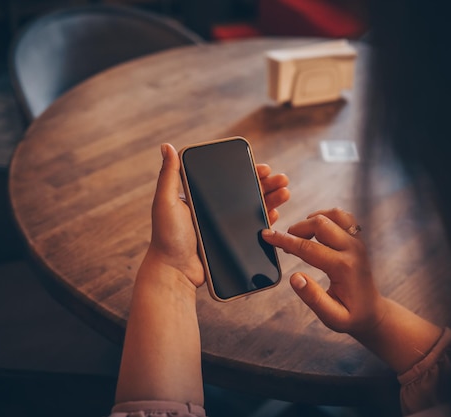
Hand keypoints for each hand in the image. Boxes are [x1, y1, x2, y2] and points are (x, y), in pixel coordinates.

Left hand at [146, 144, 289, 287]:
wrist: (175, 272)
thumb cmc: (166, 237)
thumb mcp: (165, 202)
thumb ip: (169, 175)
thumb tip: (166, 146)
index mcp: (202, 197)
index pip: (230, 179)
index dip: (249, 171)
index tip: (264, 167)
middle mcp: (215, 209)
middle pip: (247, 191)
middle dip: (267, 184)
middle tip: (282, 179)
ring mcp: (225, 226)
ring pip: (254, 208)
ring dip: (272, 199)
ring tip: (285, 192)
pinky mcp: (233, 242)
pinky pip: (254, 228)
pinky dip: (267, 220)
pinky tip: (276, 213)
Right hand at [262, 208, 385, 336]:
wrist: (373, 311)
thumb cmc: (351, 316)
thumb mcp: (332, 317)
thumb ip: (313, 298)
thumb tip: (294, 277)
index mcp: (343, 267)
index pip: (308, 247)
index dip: (284, 240)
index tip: (267, 235)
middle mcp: (352, 249)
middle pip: (320, 224)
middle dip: (297, 228)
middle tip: (283, 241)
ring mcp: (357, 241)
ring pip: (333, 214)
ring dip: (312, 219)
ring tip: (299, 234)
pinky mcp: (358, 239)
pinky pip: (343, 217)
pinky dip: (326, 217)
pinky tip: (315, 229)